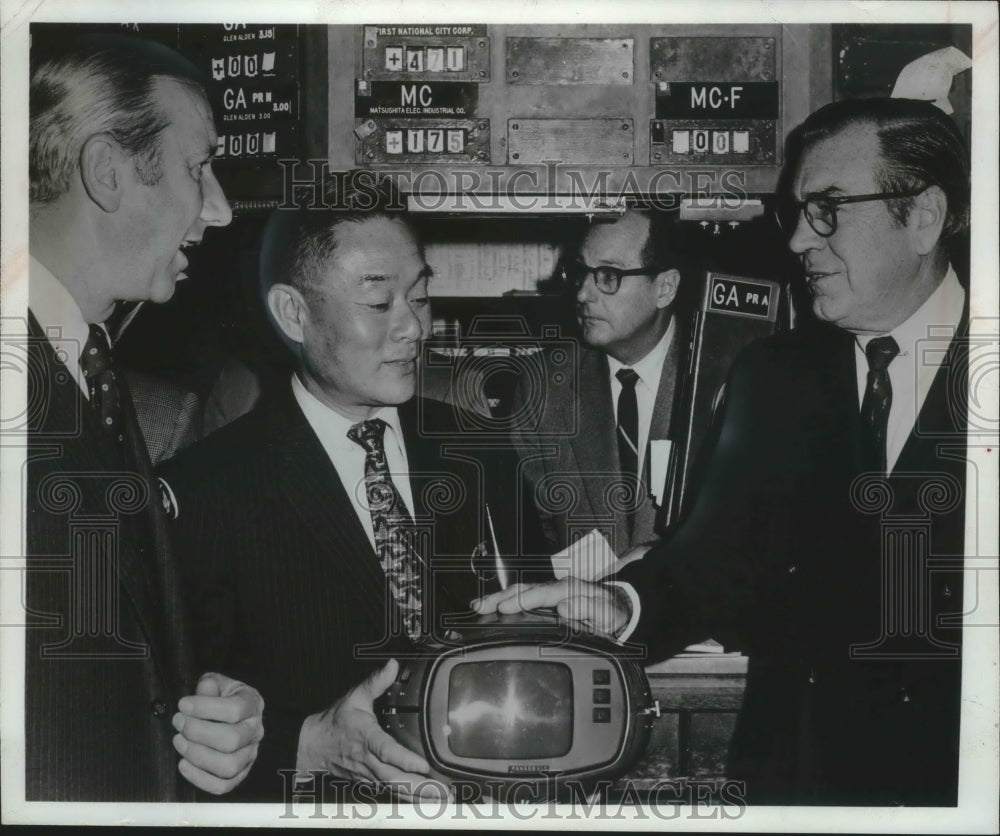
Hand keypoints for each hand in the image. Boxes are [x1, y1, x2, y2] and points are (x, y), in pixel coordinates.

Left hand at [173, 672, 264, 794]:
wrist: (230, 712)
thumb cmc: (221, 697)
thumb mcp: (217, 684)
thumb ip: (211, 686)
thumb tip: (206, 687)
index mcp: (253, 704)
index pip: (235, 709)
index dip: (206, 708)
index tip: (183, 705)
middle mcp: (255, 731)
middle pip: (231, 740)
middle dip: (198, 732)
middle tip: (179, 723)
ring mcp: (250, 754)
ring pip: (228, 766)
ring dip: (198, 755)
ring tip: (179, 741)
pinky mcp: (239, 774)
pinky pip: (223, 786)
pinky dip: (200, 779)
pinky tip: (183, 764)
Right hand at [296, 659, 450, 801]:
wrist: (313, 745)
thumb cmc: (336, 721)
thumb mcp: (355, 696)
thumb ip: (376, 682)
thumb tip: (392, 665)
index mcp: (366, 737)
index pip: (386, 750)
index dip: (404, 760)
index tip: (423, 765)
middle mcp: (368, 760)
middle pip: (394, 777)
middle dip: (419, 787)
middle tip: (443, 791)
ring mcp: (368, 774)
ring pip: (394, 789)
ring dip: (418, 796)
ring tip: (442, 800)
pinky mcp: (369, 782)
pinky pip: (390, 793)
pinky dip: (408, 799)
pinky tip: (426, 802)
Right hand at [471, 579, 629, 636]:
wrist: (619, 609)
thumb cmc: (611, 613)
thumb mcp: (607, 614)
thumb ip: (589, 609)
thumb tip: (565, 606)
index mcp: (570, 589)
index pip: (541, 594)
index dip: (521, 600)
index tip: (504, 608)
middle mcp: (557, 587)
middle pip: (524, 589)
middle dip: (500, 597)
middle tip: (480, 606)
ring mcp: (551, 592)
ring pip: (520, 591)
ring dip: (499, 598)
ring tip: (478, 606)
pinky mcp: (547, 599)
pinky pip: (524, 597)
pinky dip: (507, 601)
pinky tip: (494, 608)